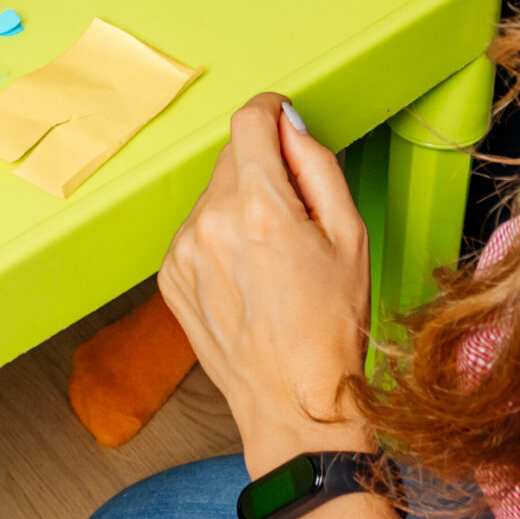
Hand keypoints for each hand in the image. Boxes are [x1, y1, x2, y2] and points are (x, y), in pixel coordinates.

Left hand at [160, 95, 375, 475]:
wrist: (295, 405)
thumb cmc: (332, 326)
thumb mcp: (350, 235)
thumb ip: (317, 164)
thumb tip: (289, 122)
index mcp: (259, 208)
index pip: (249, 121)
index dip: (271, 112)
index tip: (283, 120)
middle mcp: (210, 223)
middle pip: (231, 157)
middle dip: (263, 170)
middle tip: (296, 216)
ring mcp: (183, 251)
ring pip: (213, 194)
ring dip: (239, 206)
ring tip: (272, 259)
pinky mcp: (169, 275)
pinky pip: (196, 231)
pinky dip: (220, 239)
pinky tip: (248, 278)